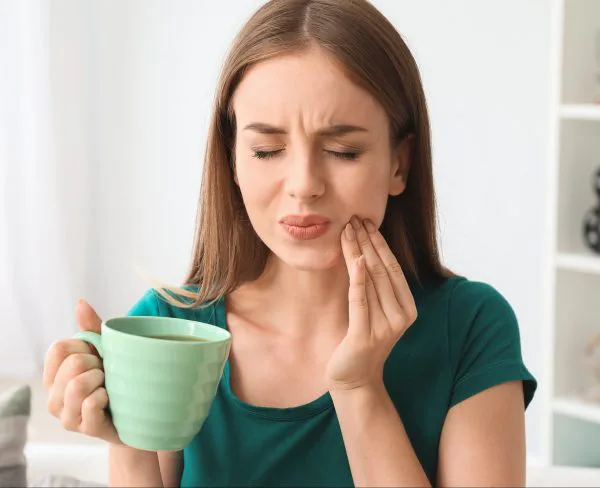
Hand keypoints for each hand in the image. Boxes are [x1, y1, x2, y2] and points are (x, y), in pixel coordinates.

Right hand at [43, 300, 121, 444]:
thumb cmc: (117, 381)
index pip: (58, 349)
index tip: (98, 355)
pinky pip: (90, 404)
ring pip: (76, 386)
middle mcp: (54, 397)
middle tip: (107, 373)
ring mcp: (67, 416)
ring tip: (109, 384)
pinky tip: (111, 398)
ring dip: (101, 379)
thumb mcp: (106, 351)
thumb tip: (80, 303)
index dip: (84, 346)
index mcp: (55, 375)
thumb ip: (92, 328)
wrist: (138, 416)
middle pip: (71, 364)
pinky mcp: (85, 429)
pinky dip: (105, 395)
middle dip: (97, 363)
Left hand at [325, 216, 417, 391]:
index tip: (367, 221)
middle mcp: (401, 317)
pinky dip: (357, 279)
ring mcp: (385, 328)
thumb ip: (375, 287)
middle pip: (382, 270)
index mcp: (408, 308)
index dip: (380, 243)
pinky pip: (360, 301)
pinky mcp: (365, 336)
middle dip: (368, 241)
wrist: (354, 378)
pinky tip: (353, 259)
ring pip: (370, 280)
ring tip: (347, 230)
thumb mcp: (373, 310)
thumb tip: (365, 251)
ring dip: (357, 252)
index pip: (393, 268)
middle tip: (354, 218)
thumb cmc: (362, 339)